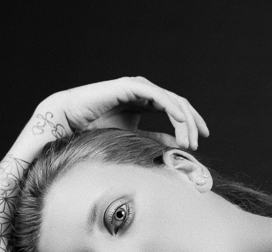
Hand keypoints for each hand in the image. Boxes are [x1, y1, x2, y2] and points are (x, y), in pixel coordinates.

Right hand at [43, 77, 209, 149]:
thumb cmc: (97, 129)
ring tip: (189, 141)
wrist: (70, 120)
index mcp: (145, 101)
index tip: (201, 140)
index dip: (191, 123)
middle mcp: (144, 91)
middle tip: (198, 143)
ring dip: (184, 120)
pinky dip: (171, 107)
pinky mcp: (129, 86)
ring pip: (171, 99)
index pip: (176, 109)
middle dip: (192, 123)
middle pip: (178, 103)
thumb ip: (156, 139)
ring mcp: (137, 87)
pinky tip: (181, 121)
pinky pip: (157, 95)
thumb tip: (178, 145)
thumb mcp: (135, 137)